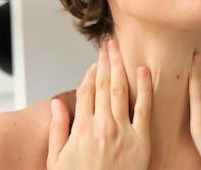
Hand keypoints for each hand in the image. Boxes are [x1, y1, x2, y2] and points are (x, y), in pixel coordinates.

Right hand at [47, 39, 151, 169]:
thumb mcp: (57, 161)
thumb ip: (57, 130)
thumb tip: (56, 104)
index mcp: (82, 129)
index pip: (86, 91)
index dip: (91, 73)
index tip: (95, 62)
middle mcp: (102, 126)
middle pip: (103, 84)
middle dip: (106, 60)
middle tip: (109, 43)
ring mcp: (123, 132)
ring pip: (121, 90)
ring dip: (120, 65)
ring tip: (120, 48)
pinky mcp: (142, 141)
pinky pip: (144, 109)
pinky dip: (145, 87)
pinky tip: (144, 70)